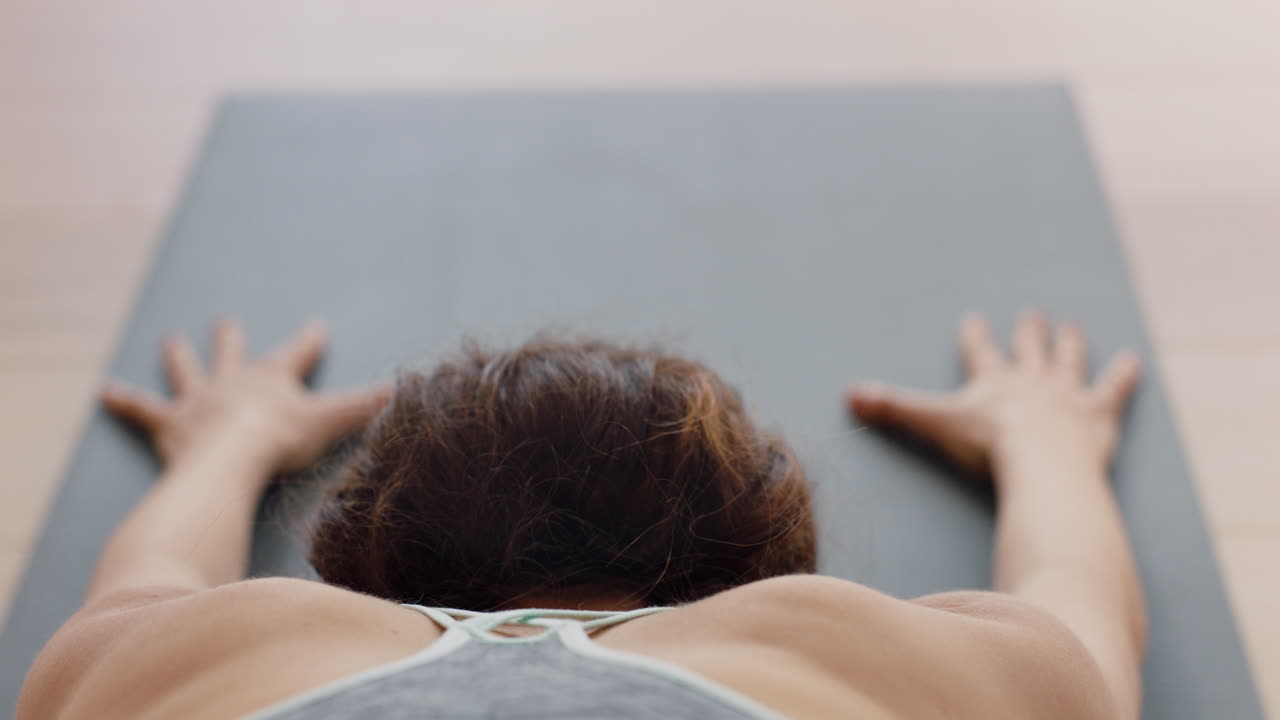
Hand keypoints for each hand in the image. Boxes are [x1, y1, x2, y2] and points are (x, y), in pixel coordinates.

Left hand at [101, 317, 390, 474]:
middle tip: (226, 320)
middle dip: (232, 338)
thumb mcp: (333, 420)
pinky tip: (104, 391)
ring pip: (187, 372)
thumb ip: (369, 407)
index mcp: (273, 379)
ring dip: (180, 357)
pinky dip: (124, 401)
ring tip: (170, 341)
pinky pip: (144, 410)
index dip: (308, 341)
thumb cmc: (282, 440)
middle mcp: (233, 382)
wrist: (232, 458)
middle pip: (233, 354)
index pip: (296, 354)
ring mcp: (199, 401)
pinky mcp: (170, 425)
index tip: (316, 326)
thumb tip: (409, 388)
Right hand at [845, 310, 1140, 483]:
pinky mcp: (1098, 417)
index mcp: (992, 382)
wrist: (1042, 462)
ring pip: (1069, 363)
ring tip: (1073, 327)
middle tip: (1033, 313)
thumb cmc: (987, 446)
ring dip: (1069, 346)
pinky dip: (1122, 376)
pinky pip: (1112, 390)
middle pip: (1029, 350)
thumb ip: (893, 410)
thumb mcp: (933, 425)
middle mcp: (1031, 381)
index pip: (980, 352)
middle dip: (1029, 332)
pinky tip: (1133, 361)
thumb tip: (848, 394)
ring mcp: (1067, 396)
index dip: (975, 336)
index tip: (974, 318)